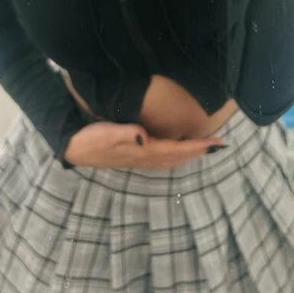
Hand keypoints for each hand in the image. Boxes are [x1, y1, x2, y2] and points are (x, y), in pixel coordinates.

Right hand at [63, 121, 225, 169]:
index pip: (176, 149)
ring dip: (190, 154)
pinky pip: (163, 159)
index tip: (216, 143)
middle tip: (220, 145)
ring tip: (205, 148)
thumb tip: (142, 136)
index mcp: (141, 151)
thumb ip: (124, 134)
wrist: (73, 148)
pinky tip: (178, 152)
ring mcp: (139, 160)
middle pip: (178, 157)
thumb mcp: (105, 133)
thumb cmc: (89, 138)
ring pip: (172, 159)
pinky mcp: (135, 157)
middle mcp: (144, 158)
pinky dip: (176, 155)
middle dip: (199, 151)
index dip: (197, 146)